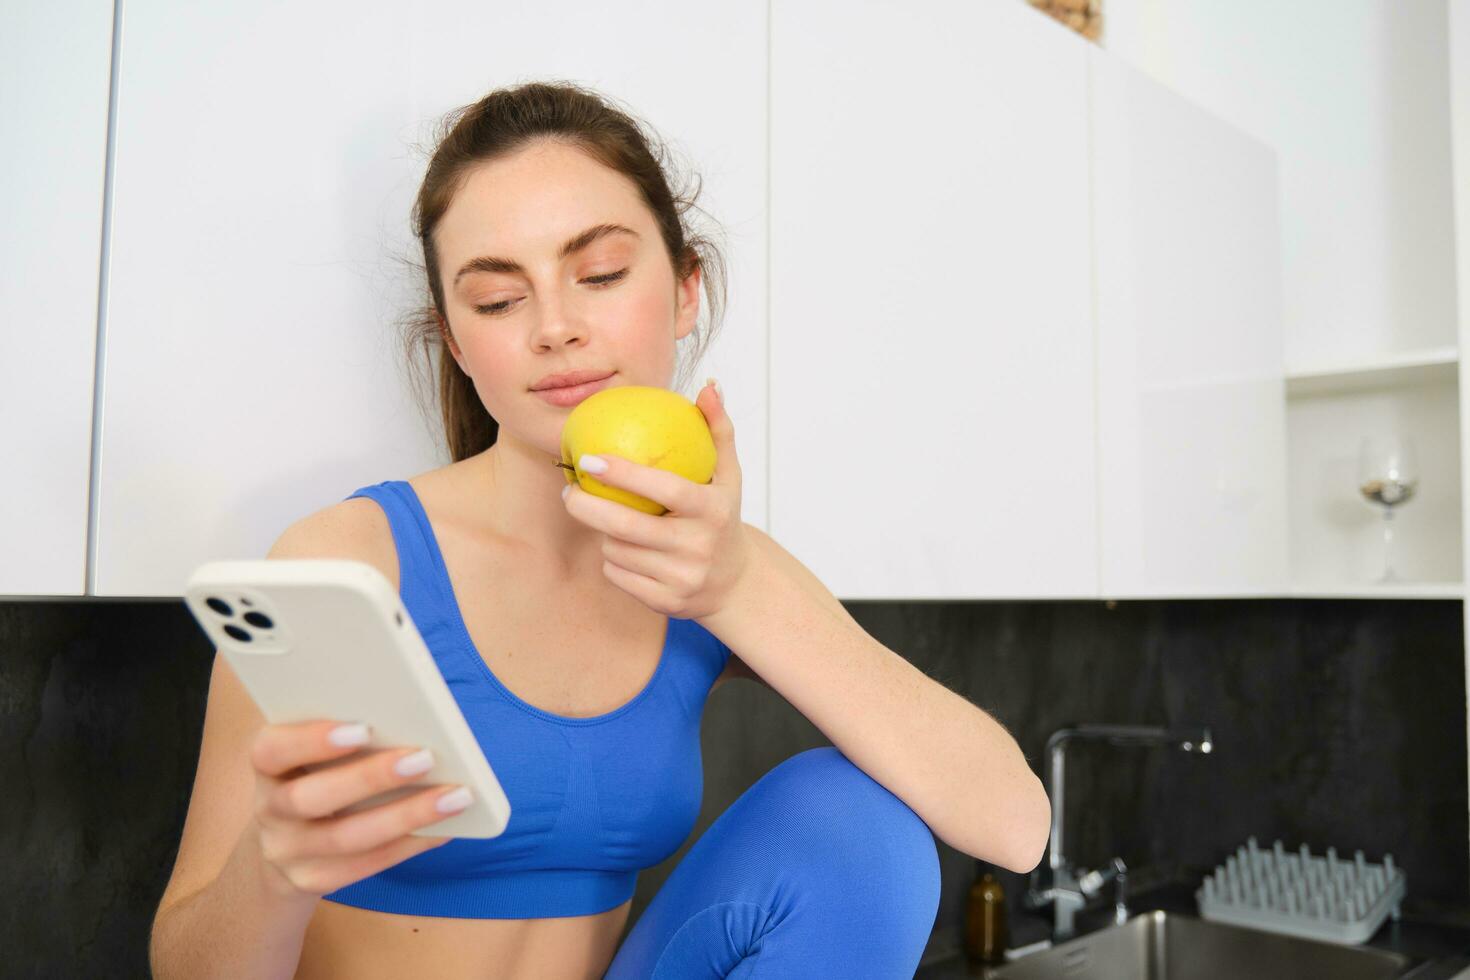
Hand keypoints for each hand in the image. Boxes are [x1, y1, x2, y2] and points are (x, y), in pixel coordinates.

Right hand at [246, 719, 468, 898]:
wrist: (285, 838)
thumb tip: (417, 716)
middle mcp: (269, 810)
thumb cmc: (319, 773)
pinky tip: (444, 829)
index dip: (312, 740)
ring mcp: (286, 851)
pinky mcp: (311, 880)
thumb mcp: (315, 751)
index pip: (272, 750)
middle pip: (310, 799)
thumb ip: (349, 732)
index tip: (363, 728)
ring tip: (456, 796)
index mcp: (267, 765)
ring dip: (406, 816)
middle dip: (371, 778)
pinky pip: (364, 866)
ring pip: (345, 838)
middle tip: (425, 758)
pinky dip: (409, 845)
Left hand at [561, 378, 751, 620]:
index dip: (623, 473)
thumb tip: (708, 386)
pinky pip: (617, 576)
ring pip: (616, 551)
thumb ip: (718, 429)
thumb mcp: (728, 475)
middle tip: (568, 491)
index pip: (663, 488)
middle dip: (586, 506)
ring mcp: (682, 578)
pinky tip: (618, 550)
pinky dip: (611, 561)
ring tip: (607, 520)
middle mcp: (698, 547)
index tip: (588, 459)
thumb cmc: (722, 516)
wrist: (735, 584)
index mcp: (712, 510)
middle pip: (626, 526)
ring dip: (604, 534)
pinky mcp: (665, 603)